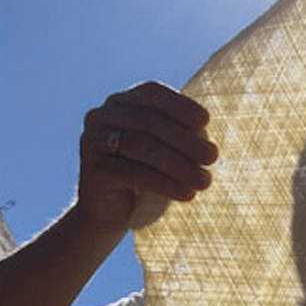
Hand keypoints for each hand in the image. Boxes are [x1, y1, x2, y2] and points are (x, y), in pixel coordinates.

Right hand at [76, 82, 217, 231]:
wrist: (112, 212)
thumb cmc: (148, 175)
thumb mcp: (168, 149)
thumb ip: (183, 134)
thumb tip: (203, 133)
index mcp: (121, 102)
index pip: (152, 93)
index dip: (180, 104)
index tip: (206, 122)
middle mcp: (101, 116)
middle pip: (149, 121)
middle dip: (186, 140)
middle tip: (213, 157)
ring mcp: (92, 141)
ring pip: (143, 147)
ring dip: (180, 165)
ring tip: (205, 181)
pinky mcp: (92, 171)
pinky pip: (134, 173)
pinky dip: (166, 184)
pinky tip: (188, 194)